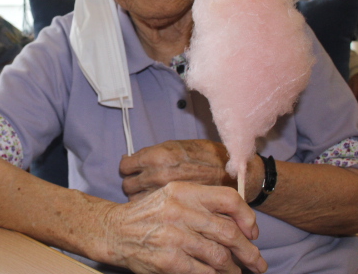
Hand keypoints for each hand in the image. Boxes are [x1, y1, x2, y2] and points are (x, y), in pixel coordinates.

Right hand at [104, 182, 266, 273]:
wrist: (115, 230)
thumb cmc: (149, 215)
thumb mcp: (173, 197)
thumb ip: (202, 205)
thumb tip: (241, 225)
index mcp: (184, 191)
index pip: (228, 198)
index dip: (247, 217)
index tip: (253, 233)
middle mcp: (180, 210)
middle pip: (229, 232)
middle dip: (249, 252)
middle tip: (257, 263)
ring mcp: (174, 236)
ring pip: (220, 256)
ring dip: (232, 269)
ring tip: (235, 272)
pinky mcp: (169, 260)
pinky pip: (204, 272)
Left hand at [120, 140, 234, 200]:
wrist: (232, 174)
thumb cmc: (204, 157)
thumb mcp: (175, 147)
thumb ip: (151, 155)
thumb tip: (128, 160)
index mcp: (157, 156)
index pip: (125, 166)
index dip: (129, 169)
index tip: (135, 171)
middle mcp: (157, 175)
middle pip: (128, 185)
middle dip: (134, 185)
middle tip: (144, 186)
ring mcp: (164, 194)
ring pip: (136, 201)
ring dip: (142, 199)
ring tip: (154, 197)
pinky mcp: (172, 209)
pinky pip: (152, 211)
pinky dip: (153, 210)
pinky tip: (161, 206)